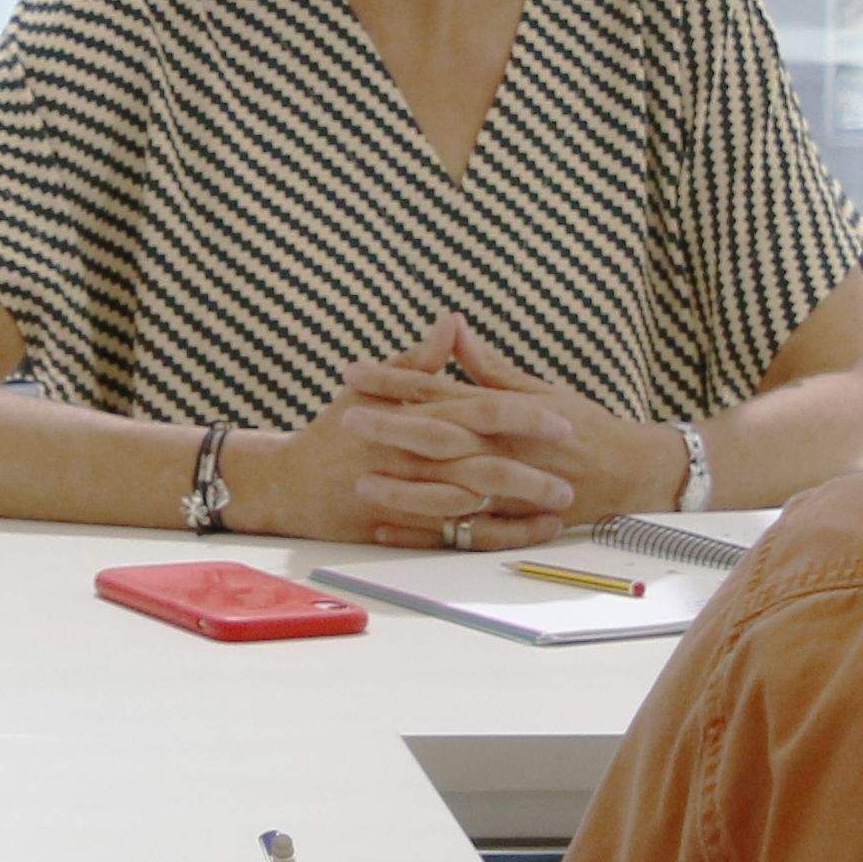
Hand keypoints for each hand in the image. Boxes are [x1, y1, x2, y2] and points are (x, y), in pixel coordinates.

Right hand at [222, 318, 583, 546]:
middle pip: (485, 464)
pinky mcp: (404, 529)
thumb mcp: (369, 386)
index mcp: (413, 416)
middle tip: (573, 473)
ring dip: (522, 507)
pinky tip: (529, 531)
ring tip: (561, 505)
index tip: (563, 421)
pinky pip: (459, 538)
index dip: (525, 417)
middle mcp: (413, 458)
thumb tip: (452, 323)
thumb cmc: (334, 430)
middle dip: (534, 471)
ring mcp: (408, 497)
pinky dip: (497, 536)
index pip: (479, 412)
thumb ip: (417, 361)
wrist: (289, 483)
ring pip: (476, 506)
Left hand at [345, 318, 683, 531]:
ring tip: (360, 481)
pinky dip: (424, 533)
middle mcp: (504, 449)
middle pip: (439, 437)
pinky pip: (462, 532)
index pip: (440, 390)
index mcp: (506, 412)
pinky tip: (386, 530)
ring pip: (448, 489)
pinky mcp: (510, 522)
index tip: (354, 372)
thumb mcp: (540, 389)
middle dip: (390, 427)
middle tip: (346, 419)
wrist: (634, 473)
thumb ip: (489, 367)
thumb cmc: (585, 426)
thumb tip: (453, 327)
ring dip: (403, 487)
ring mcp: (507, 490)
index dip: (395, 380)